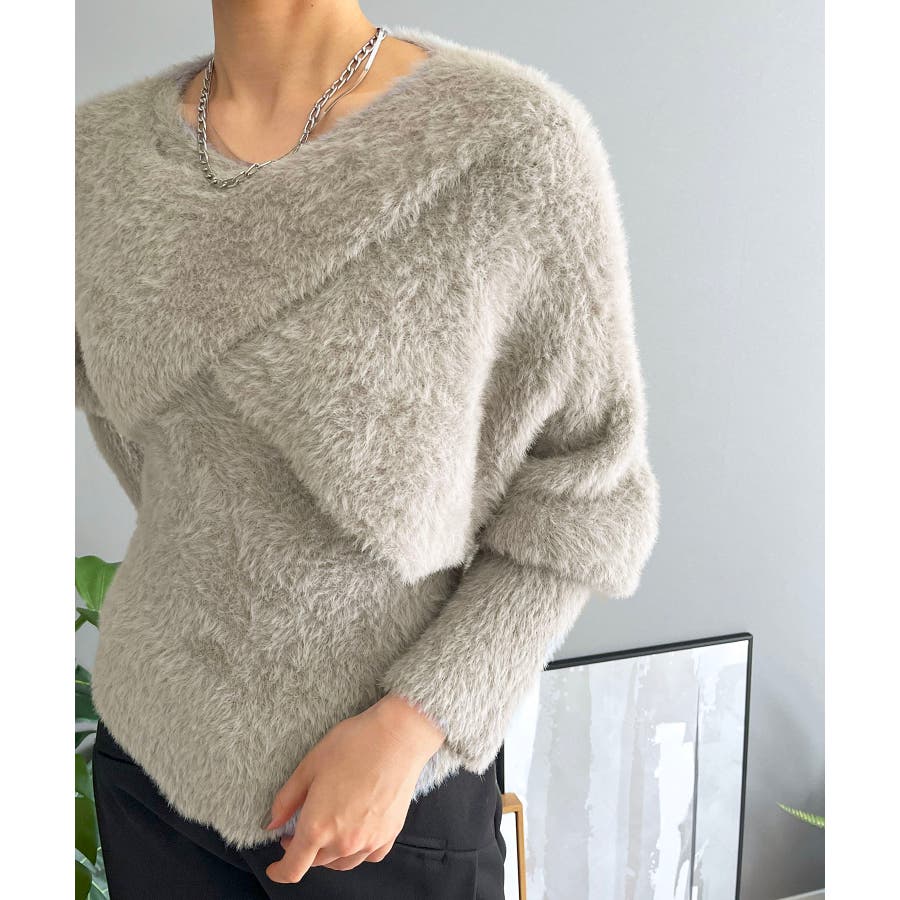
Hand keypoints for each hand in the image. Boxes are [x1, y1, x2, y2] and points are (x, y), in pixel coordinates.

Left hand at [263, 692, 446, 883]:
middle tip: (298, 830)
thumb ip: (287, 799)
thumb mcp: (310, 765)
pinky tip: (354, 833)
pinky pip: (367, 855)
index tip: (274, 867)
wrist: (397, 736)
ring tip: (326, 830)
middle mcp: (343, 841)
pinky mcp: (389, 833)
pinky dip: (356, 851)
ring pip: (341, 862)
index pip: (293, 867)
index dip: (279, 871)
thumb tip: (272, 824)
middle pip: (316, 863)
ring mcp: (368, 840)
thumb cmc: (353, 745)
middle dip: (303, 851)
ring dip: (328, 853)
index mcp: (318, 826)